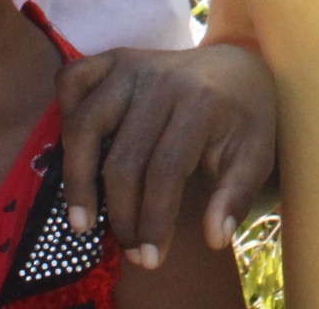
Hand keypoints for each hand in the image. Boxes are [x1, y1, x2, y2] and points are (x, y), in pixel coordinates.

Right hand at [57, 42, 276, 267]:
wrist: (238, 68)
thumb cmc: (245, 120)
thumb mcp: (256, 156)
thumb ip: (237, 196)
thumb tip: (214, 239)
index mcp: (202, 101)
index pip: (167, 170)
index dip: (155, 220)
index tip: (150, 258)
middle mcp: (163, 78)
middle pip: (124, 158)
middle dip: (122, 214)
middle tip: (127, 248)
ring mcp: (134, 65)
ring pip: (86, 123)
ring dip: (78, 178)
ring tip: (83, 223)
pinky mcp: (114, 58)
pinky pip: (72, 81)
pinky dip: (62, 114)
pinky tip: (73, 153)